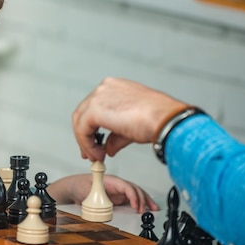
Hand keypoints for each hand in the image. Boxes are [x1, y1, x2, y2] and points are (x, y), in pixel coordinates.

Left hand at [47, 174, 158, 212]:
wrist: (75, 188)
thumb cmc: (80, 185)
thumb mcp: (86, 188)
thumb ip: (95, 191)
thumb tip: (102, 196)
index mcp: (110, 180)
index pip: (126, 186)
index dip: (132, 195)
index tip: (135, 205)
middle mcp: (116, 184)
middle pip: (134, 189)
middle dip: (142, 198)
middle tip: (145, 209)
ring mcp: (118, 191)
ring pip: (135, 193)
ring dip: (145, 200)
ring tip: (153, 208)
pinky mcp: (117, 197)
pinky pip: (132, 199)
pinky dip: (140, 203)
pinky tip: (145, 208)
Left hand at [72, 77, 186, 161]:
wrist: (165, 120)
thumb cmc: (157, 120)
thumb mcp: (131, 127)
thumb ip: (116, 136)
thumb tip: (108, 148)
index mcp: (115, 87)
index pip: (94, 106)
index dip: (91, 127)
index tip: (94, 143)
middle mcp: (105, 88)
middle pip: (84, 112)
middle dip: (84, 135)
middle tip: (89, 153)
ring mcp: (98, 96)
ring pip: (80, 120)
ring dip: (85, 142)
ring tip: (95, 157)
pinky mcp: (94, 109)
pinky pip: (82, 129)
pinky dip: (87, 144)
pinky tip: (97, 154)